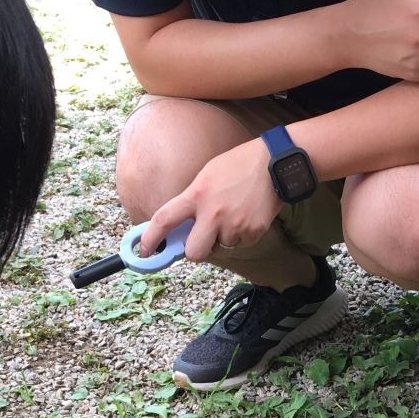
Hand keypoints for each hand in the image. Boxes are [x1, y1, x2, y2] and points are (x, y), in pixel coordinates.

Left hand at [142, 138, 283, 261]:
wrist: (274, 164)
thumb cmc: (237, 167)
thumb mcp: (206, 177)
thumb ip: (191, 201)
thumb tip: (178, 227)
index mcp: (197, 195)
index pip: (165, 220)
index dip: (150, 238)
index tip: (144, 250)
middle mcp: (213, 213)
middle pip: (194, 253)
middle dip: (196, 250)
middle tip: (202, 239)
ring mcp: (234, 225)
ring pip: (220, 249)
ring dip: (223, 239)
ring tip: (233, 215)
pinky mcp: (253, 232)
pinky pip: (240, 245)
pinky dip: (241, 236)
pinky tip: (246, 216)